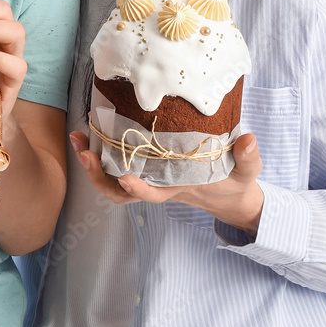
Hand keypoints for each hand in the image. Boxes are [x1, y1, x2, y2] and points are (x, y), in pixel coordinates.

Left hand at [70, 130, 264, 234]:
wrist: (228, 194)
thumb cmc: (234, 181)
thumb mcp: (247, 171)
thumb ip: (248, 157)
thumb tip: (248, 139)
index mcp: (178, 188)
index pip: (154, 195)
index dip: (138, 189)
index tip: (124, 178)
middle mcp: (157, 185)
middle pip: (120, 192)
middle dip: (98, 177)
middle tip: (82, 152)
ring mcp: (148, 177)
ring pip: (111, 181)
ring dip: (91, 164)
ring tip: (76, 140)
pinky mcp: (144, 166)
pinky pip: (115, 165)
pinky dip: (99, 153)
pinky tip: (90, 131)